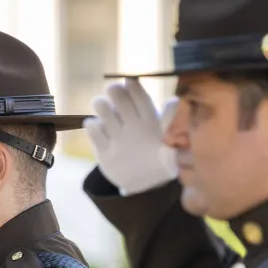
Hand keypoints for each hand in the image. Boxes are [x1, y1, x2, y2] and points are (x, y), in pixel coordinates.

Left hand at [83, 78, 178, 194]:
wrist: (146, 187)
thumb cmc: (155, 153)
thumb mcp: (167, 136)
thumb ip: (169, 117)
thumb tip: (175, 100)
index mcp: (152, 123)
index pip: (139, 96)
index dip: (131, 85)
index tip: (127, 81)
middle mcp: (135, 130)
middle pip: (119, 98)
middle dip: (113, 90)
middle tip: (111, 90)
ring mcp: (120, 141)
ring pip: (103, 111)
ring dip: (100, 103)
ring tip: (100, 104)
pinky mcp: (105, 154)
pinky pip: (93, 130)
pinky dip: (92, 124)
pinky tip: (95, 124)